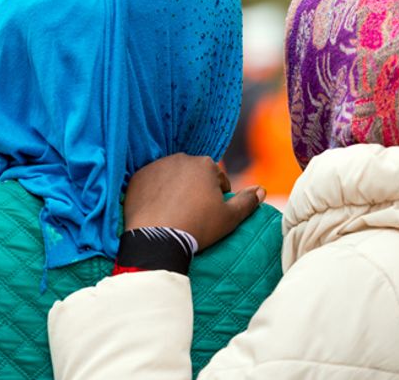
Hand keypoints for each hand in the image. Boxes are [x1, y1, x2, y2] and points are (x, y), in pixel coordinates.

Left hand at [124, 154, 264, 250]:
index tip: (211, 213)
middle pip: (193, 174)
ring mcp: (156, 166)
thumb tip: (262, 190)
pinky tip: (157, 211)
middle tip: (192, 214)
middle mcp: (180, 158)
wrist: (157, 240)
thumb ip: (247, 202)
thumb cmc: (197, 227)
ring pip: (171, 177)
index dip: (217, 196)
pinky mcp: (137, 177)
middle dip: (195, 189)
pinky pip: (150, 183)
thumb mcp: (229, 218)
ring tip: (174, 213)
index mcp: (205, 164)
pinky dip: (154, 193)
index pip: (217, 177)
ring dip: (174, 189)